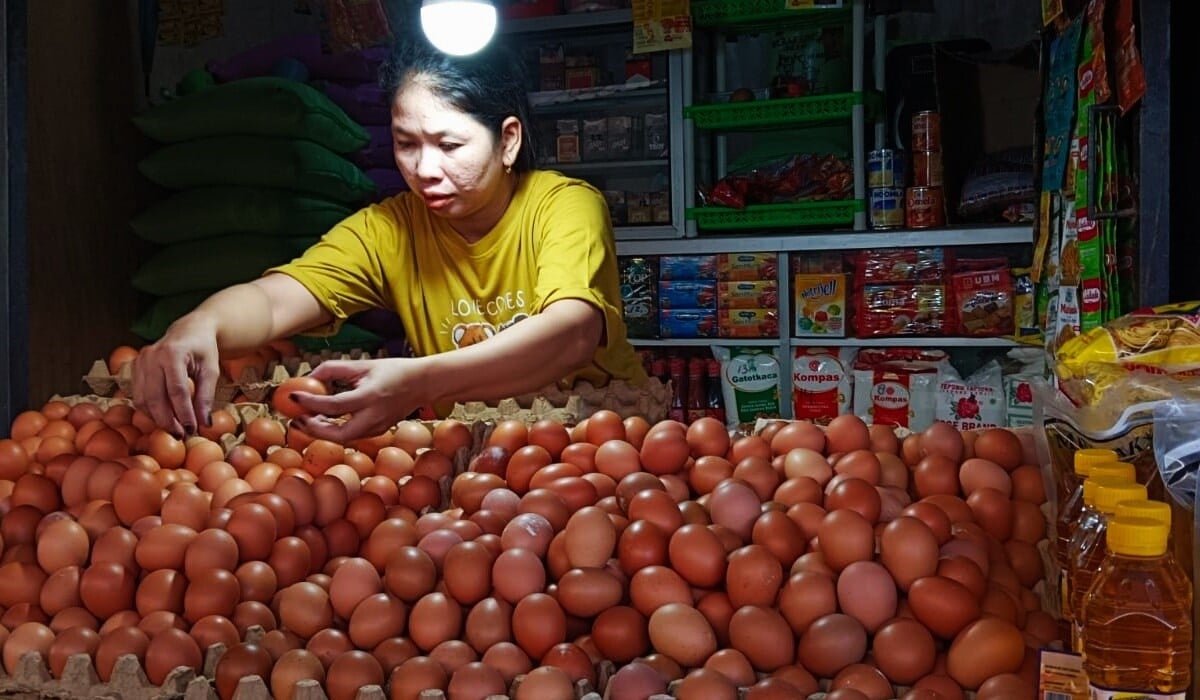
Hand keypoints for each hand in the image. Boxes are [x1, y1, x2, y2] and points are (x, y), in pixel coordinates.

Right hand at [132, 328, 220, 437]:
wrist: (190, 330)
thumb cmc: (204, 349)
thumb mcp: (211, 370)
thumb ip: (206, 396)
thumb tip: (204, 424)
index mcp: (172, 353)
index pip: (176, 390)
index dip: (184, 413)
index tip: (192, 430)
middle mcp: (151, 357)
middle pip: (156, 397)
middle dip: (168, 420)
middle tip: (182, 435)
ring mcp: (140, 362)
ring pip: (143, 399)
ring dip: (158, 418)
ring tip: (175, 429)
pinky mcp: (135, 368)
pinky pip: (139, 396)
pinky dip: (150, 411)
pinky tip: (165, 418)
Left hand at [287, 357, 426, 442]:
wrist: (423, 383)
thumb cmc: (393, 370)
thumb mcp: (363, 365)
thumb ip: (334, 369)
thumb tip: (309, 376)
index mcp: (370, 396)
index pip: (333, 405)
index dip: (310, 402)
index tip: (293, 395)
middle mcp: (374, 416)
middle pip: (338, 434)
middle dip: (314, 429)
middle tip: (297, 418)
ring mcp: (378, 427)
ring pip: (344, 438)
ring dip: (322, 431)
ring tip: (307, 418)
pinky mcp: (379, 431)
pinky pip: (352, 435)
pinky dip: (335, 430)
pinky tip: (325, 421)